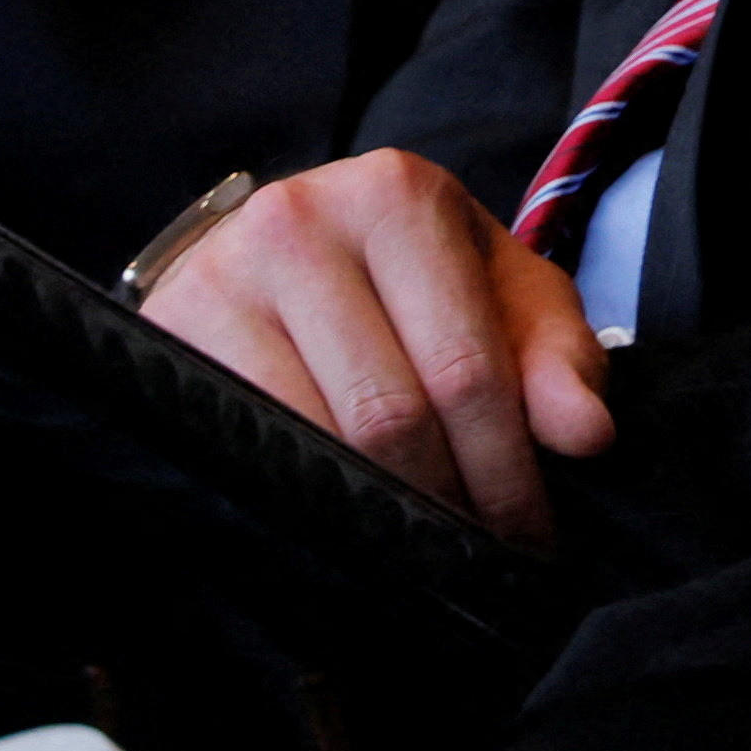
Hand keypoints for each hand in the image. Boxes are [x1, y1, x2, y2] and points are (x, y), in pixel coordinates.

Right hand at [138, 148, 613, 546]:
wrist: (280, 257)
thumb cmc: (416, 282)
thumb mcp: (504, 295)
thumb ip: (557, 358)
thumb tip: (586, 435)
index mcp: (397, 195)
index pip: (466, 368)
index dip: (506, 470)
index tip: (528, 535)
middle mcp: (298, 221)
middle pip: (388, 414)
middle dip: (444, 503)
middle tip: (476, 555)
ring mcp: (220, 278)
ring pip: (311, 441)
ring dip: (374, 515)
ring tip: (417, 547)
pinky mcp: (164, 336)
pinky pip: (242, 450)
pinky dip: (300, 500)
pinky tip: (338, 520)